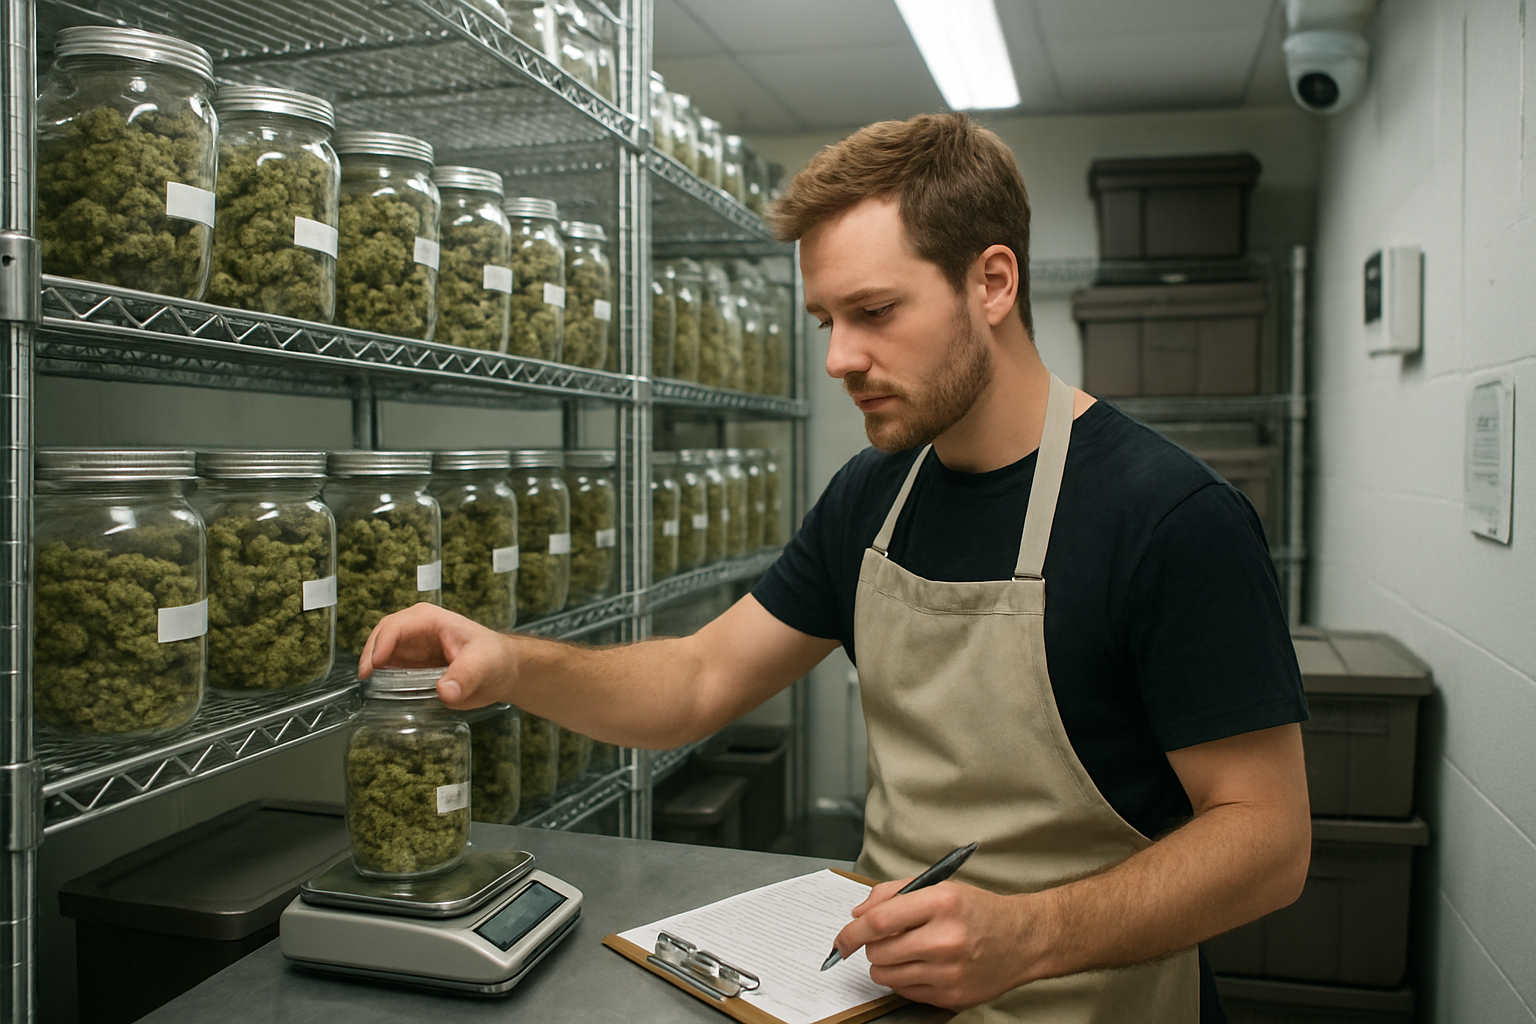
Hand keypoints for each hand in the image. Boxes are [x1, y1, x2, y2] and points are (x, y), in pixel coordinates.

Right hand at [358, 603, 514, 708]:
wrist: (504, 671)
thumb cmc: (495, 657)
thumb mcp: (484, 664)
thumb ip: (465, 676)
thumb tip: (445, 692)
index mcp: (429, 620)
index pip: (396, 627)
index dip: (381, 644)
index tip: (374, 665)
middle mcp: (416, 632)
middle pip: (382, 637)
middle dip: (369, 655)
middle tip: (365, 678)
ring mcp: (412, 650)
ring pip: (381, 655)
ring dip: (372, 669)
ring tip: (368, 688)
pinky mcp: (412, 669)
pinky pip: (390, 673)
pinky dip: (382, 682)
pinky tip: (380, 695)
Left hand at [832, 878, 1048, 1010]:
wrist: (1023, 940)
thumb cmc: (978, 910)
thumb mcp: (939, 886)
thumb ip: (893, 894)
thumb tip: (858, 915)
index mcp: (941, 903)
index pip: (879, 921)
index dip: (851, 932)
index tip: (840, 939)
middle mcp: (945, 939)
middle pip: (879, 951)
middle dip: (872, 946)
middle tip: (887, 939)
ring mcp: (949, 972)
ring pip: (886, 975)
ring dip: (885, 964)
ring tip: (905, 952)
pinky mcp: (951, 995)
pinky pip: (905, 992)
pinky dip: (904, 979)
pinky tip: (922, 966)